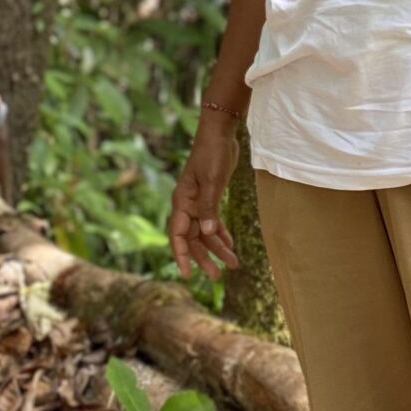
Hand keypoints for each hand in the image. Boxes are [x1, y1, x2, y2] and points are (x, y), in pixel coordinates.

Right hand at [168, 119, 242, 280]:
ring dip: (217, 248)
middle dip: (204, 257)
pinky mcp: (210, 198)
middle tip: (217, 276)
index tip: (186, 274)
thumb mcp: (212, 181)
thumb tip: (207, 232)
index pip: (178, 235)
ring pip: (205, 232)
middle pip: (193, 238)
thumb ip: (209, 207)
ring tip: (233, 264)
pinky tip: (230, 245)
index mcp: (182, 202)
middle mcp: (187, 205)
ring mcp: (198, 203)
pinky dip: (221, 234)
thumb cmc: (212, 154)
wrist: (219, 134)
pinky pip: (213, 222)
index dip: (181, 255)